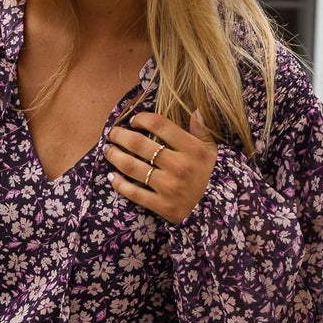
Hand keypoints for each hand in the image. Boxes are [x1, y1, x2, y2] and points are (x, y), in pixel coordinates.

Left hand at [104, 107, 218, 223]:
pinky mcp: (161, 205)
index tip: (134, 120)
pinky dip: (119, 184)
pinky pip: (134, 193)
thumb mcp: (211, 151)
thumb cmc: (210, 177)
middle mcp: (179, 166)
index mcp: (191, 149)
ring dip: (115, 156)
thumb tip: (194, 111)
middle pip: (140, 145)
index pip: (160, 125)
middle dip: (121, 136)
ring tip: (107, 150)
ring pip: (132, 167)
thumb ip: (201, 131)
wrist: (215, 212)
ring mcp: (168, 187)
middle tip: (112, 133)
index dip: (142, 119)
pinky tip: (112, 176)